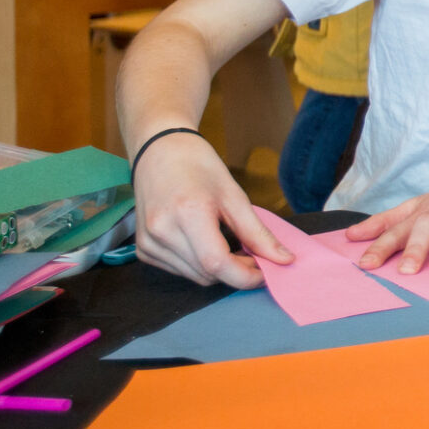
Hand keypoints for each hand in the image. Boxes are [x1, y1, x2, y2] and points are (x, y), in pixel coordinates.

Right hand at [133, 130, 290, 287]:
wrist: (159, 152)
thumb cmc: (199, 167)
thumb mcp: (234, 195)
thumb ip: (258, 233)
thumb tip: (285, 260)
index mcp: (188, 214)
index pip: (218, 264)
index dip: (246, 275)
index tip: (268, 271)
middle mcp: (162, 233)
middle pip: (208, 274)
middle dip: (236, 270)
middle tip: (252, 252)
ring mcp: (149, 243)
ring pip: (195, 277)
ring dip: (218, 269)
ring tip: (229, 243)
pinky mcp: (143, 250)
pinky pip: (180, 271)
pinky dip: (199, 265)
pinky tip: (205, 242)